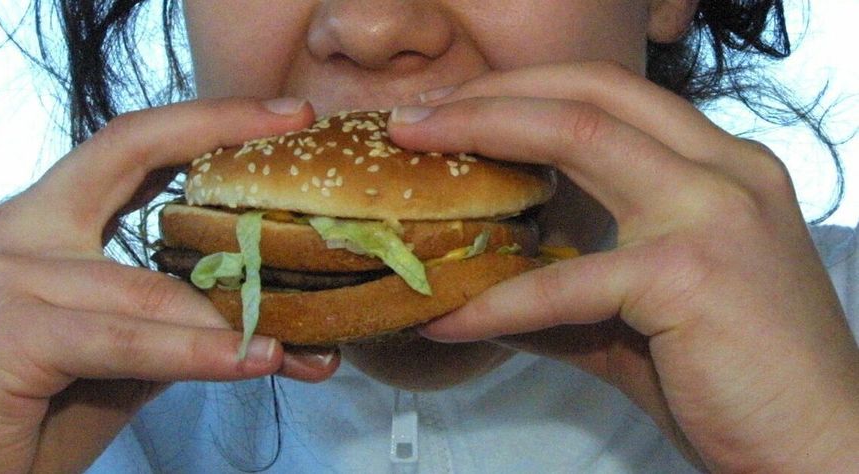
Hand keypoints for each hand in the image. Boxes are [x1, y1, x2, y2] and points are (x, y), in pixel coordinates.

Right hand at [0, 98, 339, 472]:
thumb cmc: (32, 410)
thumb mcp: (124, 353)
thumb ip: (184, 320)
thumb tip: (279, 318)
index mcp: (47, 221)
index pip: (134, 147)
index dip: (209, 121)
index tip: (284, 115)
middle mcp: (21, 228)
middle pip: (129, 149)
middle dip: (220, 128)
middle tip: (300, 124)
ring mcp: (7, 273)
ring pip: (149, 284)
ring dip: (237, 311)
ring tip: (305, 330)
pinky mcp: (5, 330)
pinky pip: (125, 337)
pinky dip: (194, 351)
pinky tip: (252, 358)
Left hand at [389, 62, 858, 471]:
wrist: (817, 449)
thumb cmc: (739, 377)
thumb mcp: (644, 314)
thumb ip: (571, 286)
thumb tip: (485, 285)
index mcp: (718, 167)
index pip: (611, 95)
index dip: (525, 92)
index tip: (453, 112)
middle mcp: (724, 169)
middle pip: (591, 93)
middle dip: (492, 94)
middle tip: (415, 118)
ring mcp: (713, 212)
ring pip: (581, 137)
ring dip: (482, 138)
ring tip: (413, 158)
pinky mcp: (690, 275)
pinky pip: (567, 279)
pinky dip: (497, 300)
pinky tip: (447, 318)